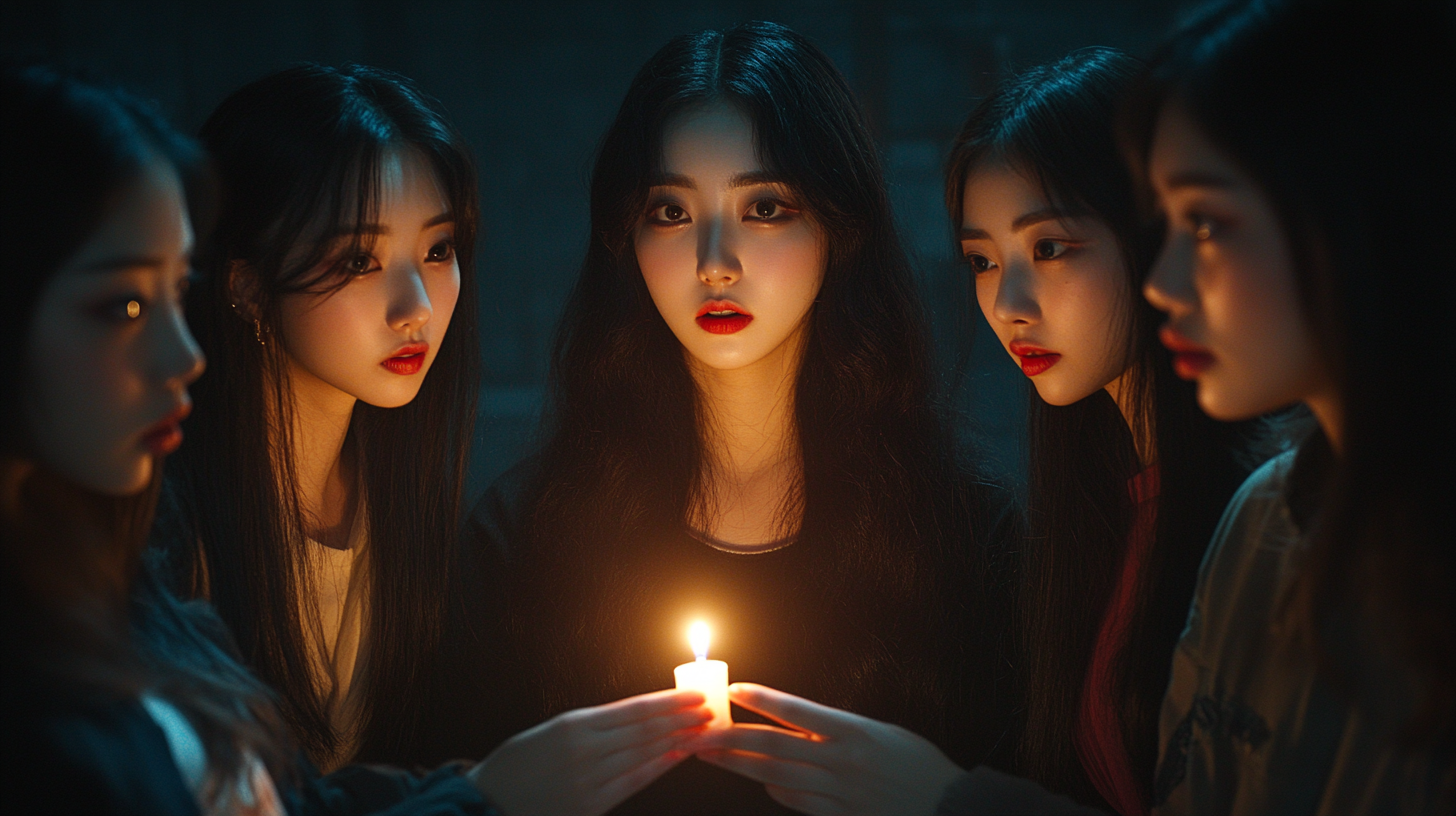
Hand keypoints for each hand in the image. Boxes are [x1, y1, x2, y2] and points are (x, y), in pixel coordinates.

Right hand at [468, 688, 709, 815]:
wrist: (487, 802)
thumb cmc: (518, 764)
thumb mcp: (549, 733)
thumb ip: (589, 727)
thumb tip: (633, 719)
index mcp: (573, 725)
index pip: (633, 710)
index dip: (668, 702)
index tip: (694, 694)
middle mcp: (584, 750)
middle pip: (645, 731)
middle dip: (681, 719)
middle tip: (709, 709)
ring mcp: (589, 780)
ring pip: (644, 755)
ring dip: (676, 741)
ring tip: (701, 731)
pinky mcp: (589, 806)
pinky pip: (632, 783)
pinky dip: (657, 769)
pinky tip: (676, 757)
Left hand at [695, 683, 963, 815]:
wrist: (947, 806)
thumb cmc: (915, 763)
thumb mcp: (880, 732)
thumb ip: (836, 730)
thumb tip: (793, 728)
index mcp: (854, 731)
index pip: (796, 710)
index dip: (761, 699)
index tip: (733, 689)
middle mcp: (842, 761)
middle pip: (774, 746)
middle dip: (732, 737)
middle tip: (701, 730)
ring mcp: (839, 793)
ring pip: (775, 775)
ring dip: (740, 765)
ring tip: (713, 754)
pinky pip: (796, 803)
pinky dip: (775, 789)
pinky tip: (762, 780)